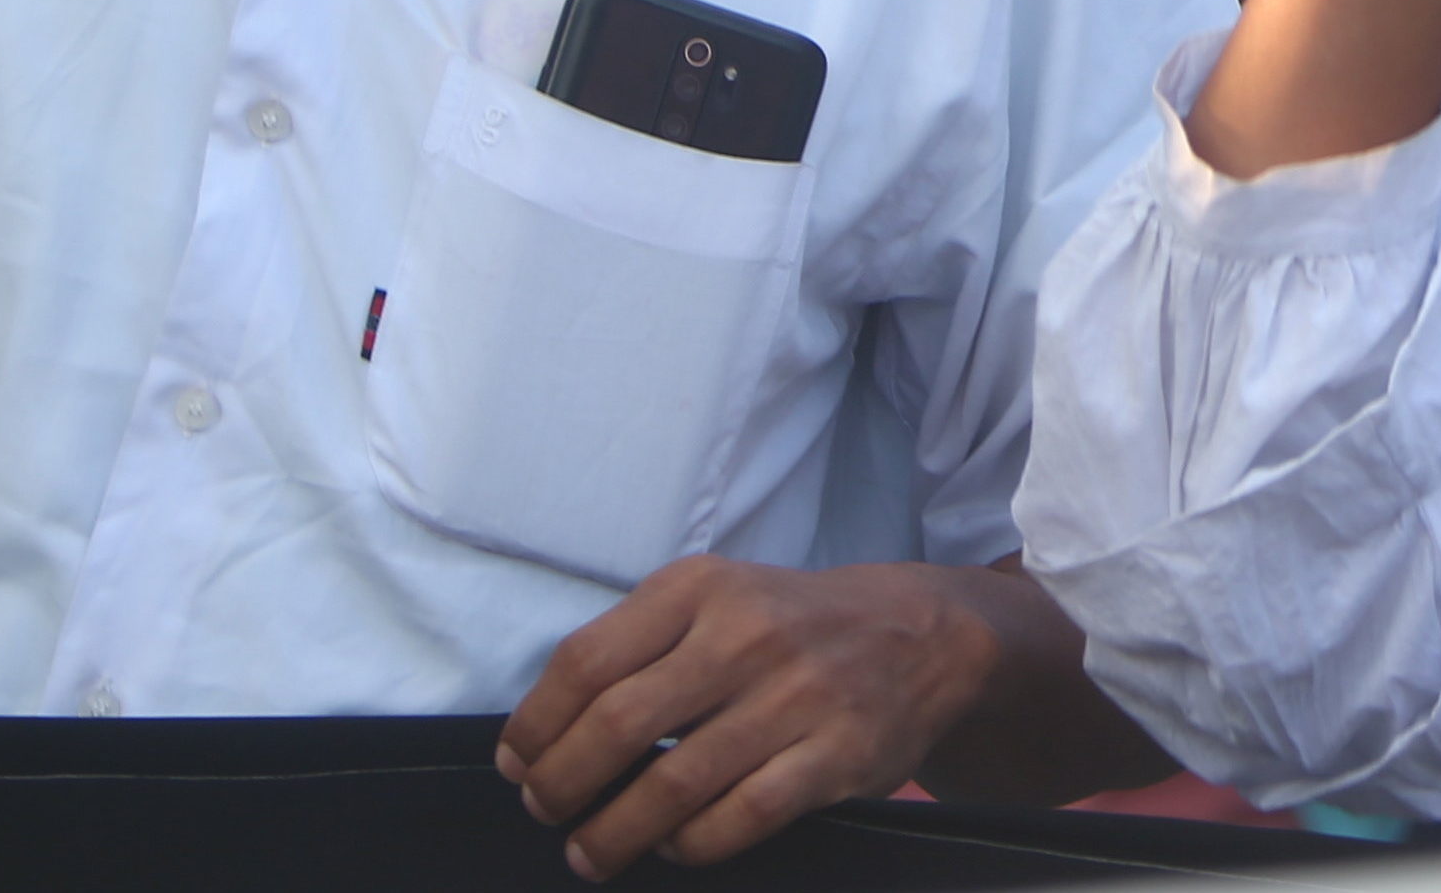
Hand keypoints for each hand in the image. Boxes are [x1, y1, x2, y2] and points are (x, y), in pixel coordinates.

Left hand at [496, 559, 1003, 874]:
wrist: (923, 635)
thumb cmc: (794, 624)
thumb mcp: (719, 597)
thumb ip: (642, 644)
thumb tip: (547, 732)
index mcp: (701, 587)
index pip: (586, 660)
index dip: (536, 724)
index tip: (517, 763)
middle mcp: (745, 635)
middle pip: (618, 724)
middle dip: (563, 783)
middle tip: (545, 811)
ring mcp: (795, 698)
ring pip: (674, 785)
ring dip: (613, 832)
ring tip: (588, 853)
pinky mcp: (836, 757)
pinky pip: (740, 818)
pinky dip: (690, 845)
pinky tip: (669, 847)